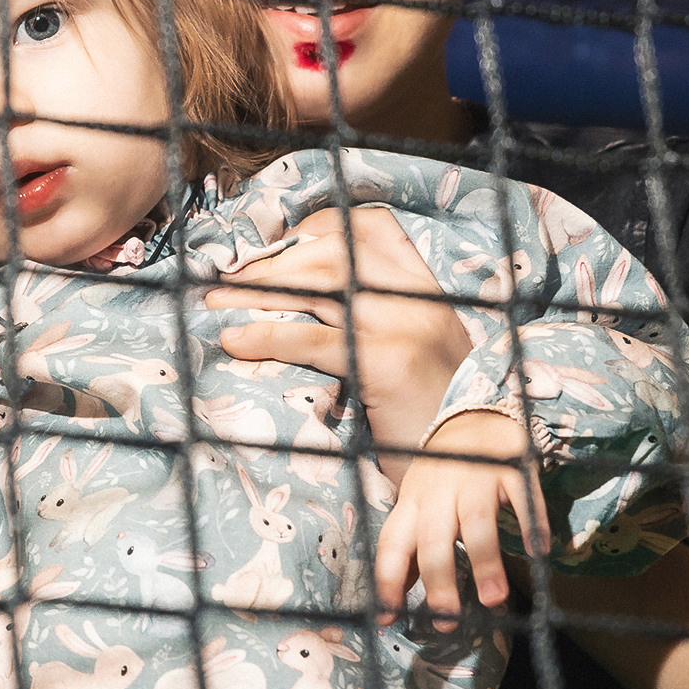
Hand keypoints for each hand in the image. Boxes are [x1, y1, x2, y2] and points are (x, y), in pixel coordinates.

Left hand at [203, 207, 473, 474]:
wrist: (471, 461)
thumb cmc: (437, 415)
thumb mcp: (424, 354)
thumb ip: (385, 323)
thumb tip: (317, 308)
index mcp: (426, 289)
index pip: (371, 228)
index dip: (317, 230)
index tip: (276, 248)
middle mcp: (417, 298)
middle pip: (333, 251)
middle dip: (275, 262)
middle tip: (230, 279)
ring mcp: (404, 326)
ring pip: (319, 285)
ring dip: (259, 290)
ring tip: (217, 303)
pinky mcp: (387, 362)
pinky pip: (313, 338)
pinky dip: (267, 335)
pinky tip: (237, 341)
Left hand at [374, 410, 549, 627]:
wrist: (478, 416)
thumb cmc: (443, 476)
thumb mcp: (419, 507)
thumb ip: (411, 550)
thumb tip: (391, 602)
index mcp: (412, 502)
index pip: (392, 543)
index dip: (387, 580)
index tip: (386, 618)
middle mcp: (439, 489)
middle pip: (433, 536)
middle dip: (439, 580)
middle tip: (447, 620)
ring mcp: (475, 475)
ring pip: (475, 520)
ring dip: (484, 561)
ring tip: (494, 600)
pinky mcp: (511, 466)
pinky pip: (522, 496)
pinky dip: (532, 524)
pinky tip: (538, 552)